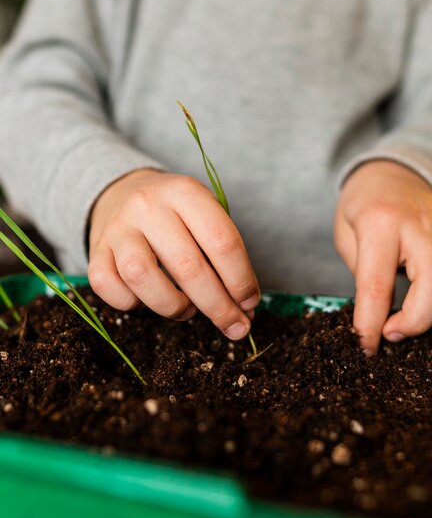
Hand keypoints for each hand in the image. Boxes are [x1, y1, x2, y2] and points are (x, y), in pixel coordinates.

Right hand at [88, 169, 259, 339]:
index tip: (250, 304)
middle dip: (218, 306)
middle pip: (187, 266)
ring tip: (188, 309)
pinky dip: (132, 304)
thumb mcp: (204, 215)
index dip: (241, 279)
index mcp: (185, 192)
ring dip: (173, 305)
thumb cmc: (176, 214)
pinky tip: (149, 299)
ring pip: (142, 276)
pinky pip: (109, 288)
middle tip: (234, 325)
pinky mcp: (95, 251)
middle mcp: (148, 206)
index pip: (222, 241)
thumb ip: (224, 254)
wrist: (123, 193)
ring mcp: (118, 228)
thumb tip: (244, 308)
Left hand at [334, 160, 431, 355]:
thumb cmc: (363, 207)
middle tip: (392, 332)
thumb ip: (363, 274)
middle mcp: (418, 225)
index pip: (376, 283)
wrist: (391, 174)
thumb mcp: (346, 236)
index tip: (366, 347)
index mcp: (379, 222)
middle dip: (417, 320)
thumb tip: (377, 318)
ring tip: (414, 315)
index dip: (370, 323)